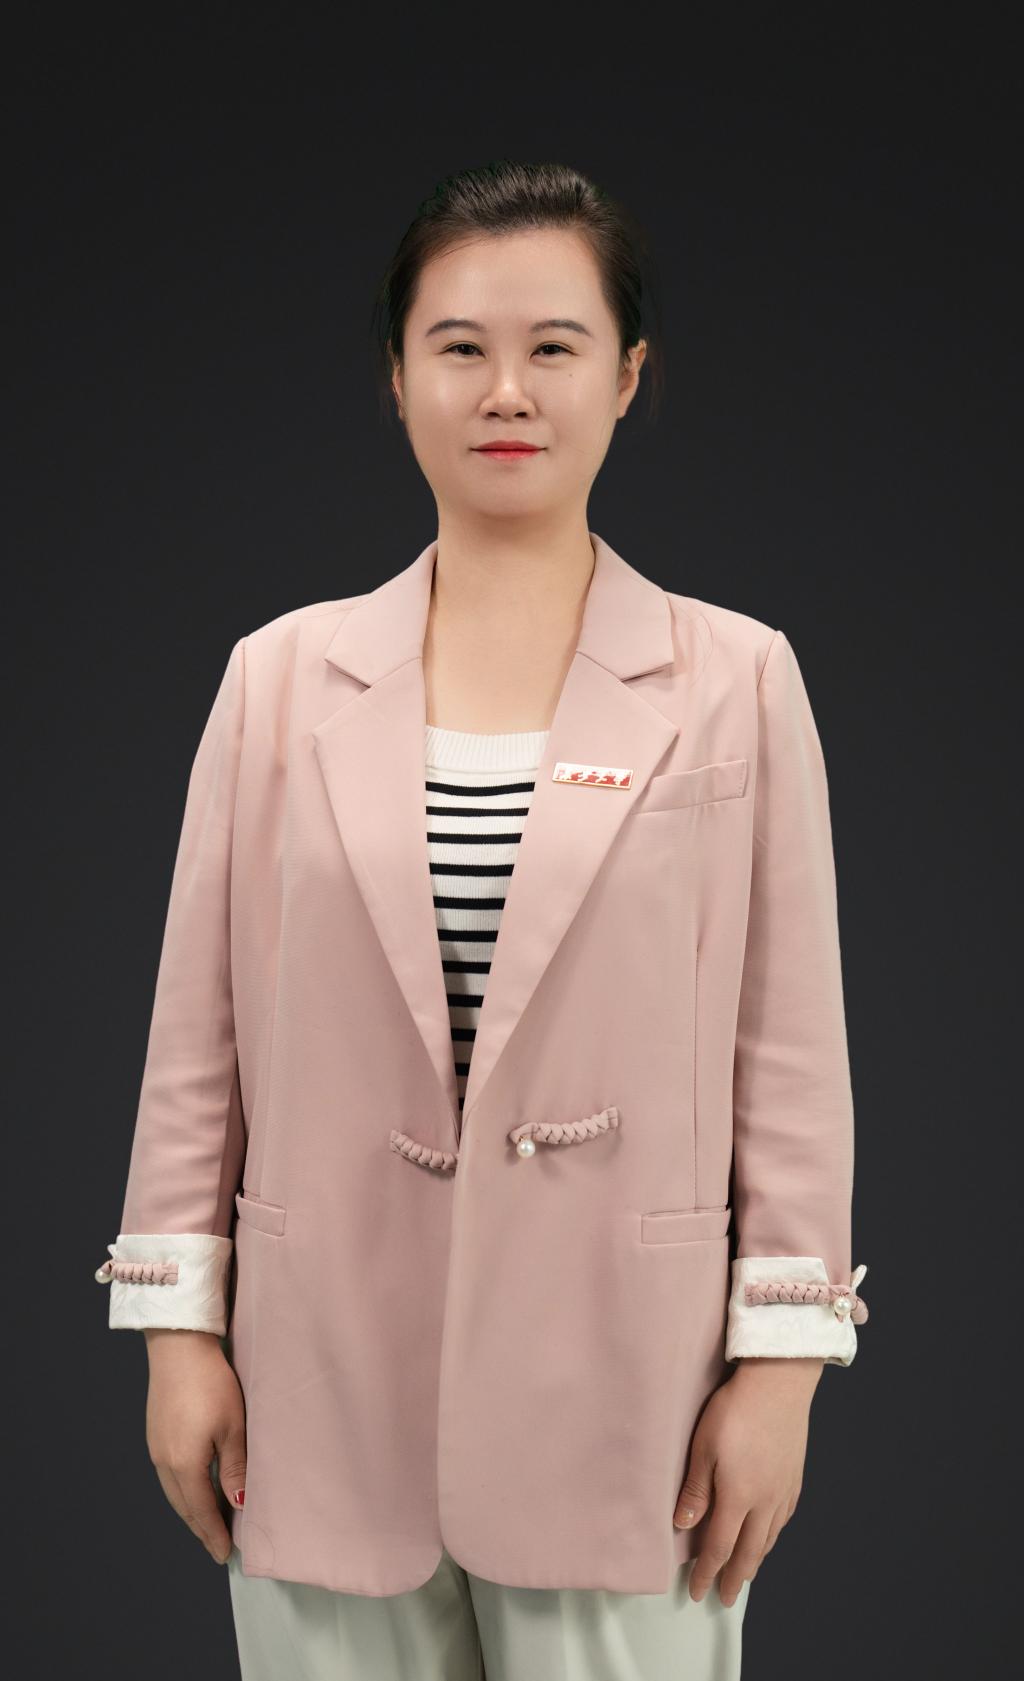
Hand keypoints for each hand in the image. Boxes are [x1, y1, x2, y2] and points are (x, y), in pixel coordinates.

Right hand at [143, 1329, 247, 1564]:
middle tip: (218, 1545)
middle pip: (184, 1506)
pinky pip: (169, 1474)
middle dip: (201, 1527)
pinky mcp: (155, 1433)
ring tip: (209, 1521)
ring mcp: (156, 1447)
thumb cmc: (211, 1383)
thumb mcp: (232, 1427)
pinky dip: (183, 1489)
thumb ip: (235, 1468)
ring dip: (191, 1509)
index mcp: (184, 1465)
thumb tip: (239, 1504)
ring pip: (174, 1491)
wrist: (179, 1346)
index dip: (214, 1533)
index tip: (225, 1553)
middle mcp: (164, 1462)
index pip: (201, 1511)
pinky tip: (195, 1487)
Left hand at [673, 1358, 822, 1604]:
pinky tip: (770, 1534)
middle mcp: (765, 1501)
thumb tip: (683, 1526)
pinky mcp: (795, 1477)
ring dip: (756, 1560)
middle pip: (749, 1552)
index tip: (697, 1592)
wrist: (779, 1383)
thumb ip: (695, 1490)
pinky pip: (784, 1518)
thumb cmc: (736, 1410)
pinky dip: (773, 1536)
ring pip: (769, 1538)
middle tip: (725, 1598)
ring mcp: (784, 1490)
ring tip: (746, 1574)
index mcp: (739, 1497)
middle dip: (735, 1578)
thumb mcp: (704, 1447)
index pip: (720, 1547)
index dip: (707, 1572)